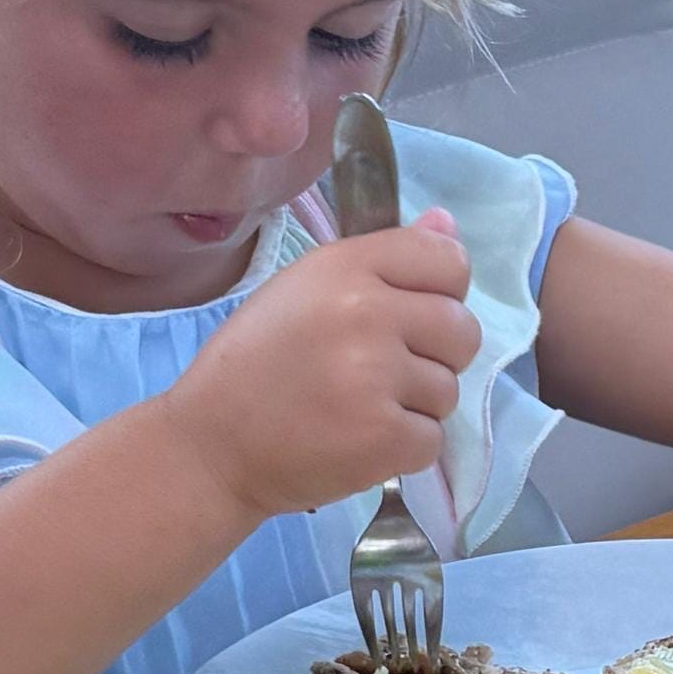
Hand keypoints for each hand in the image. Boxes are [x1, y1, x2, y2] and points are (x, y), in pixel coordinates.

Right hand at [170, 215, 474, 523]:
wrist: (210, 446)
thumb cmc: (256, 363)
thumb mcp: (305, 288)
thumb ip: (383, 258)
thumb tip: (448, 225)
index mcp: (344, 267)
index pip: (448, 262)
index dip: (440, 293)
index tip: (408, 316)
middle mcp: (365, 312)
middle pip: (462, 329)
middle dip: (435, 356)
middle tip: (379, 371)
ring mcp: (376, 376)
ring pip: (448, 389)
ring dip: (414, 406)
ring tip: (355, 406)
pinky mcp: (384, 436)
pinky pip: (432, 439)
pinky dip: (402, 448)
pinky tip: (355, 439)